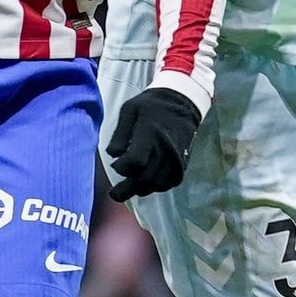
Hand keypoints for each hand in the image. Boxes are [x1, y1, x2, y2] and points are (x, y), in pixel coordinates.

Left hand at [106, 86, 202, 201]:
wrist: (182, 102)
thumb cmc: (151, 106)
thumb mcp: (129, 110)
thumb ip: (119, 134)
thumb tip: (113, 155)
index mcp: (150, 134)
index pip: (135, 162)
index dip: (122, 168)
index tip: (116, 165)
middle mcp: (164, 150)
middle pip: (144, 179)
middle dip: (126, 190)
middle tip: (114, 194)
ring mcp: (175, 159)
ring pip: (155, 184)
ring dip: (140, 189)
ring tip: (129, 187)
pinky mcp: (182, 165)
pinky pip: (167, 184)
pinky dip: (155, 187)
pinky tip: (146, 182)